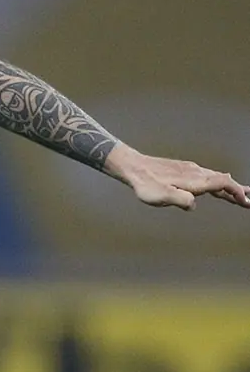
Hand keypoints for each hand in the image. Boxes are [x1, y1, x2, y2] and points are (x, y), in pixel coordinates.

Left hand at [104, 143, 249, 210]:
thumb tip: (194, 204)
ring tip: (243, 194)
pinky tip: (218, 184)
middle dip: (238, 191)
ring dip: (230, 187)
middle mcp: (197, 173)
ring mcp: (191, 171)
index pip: (223, 183)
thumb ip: (180, 199)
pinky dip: (218, 183)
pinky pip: (207, 177)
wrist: (134, 167)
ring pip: (217, 178)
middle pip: (224, 181)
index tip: (246, 202)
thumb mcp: (161, 196)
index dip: (236, 192)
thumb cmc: (146, 185)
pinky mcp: (185, 170)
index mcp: (195, 180)